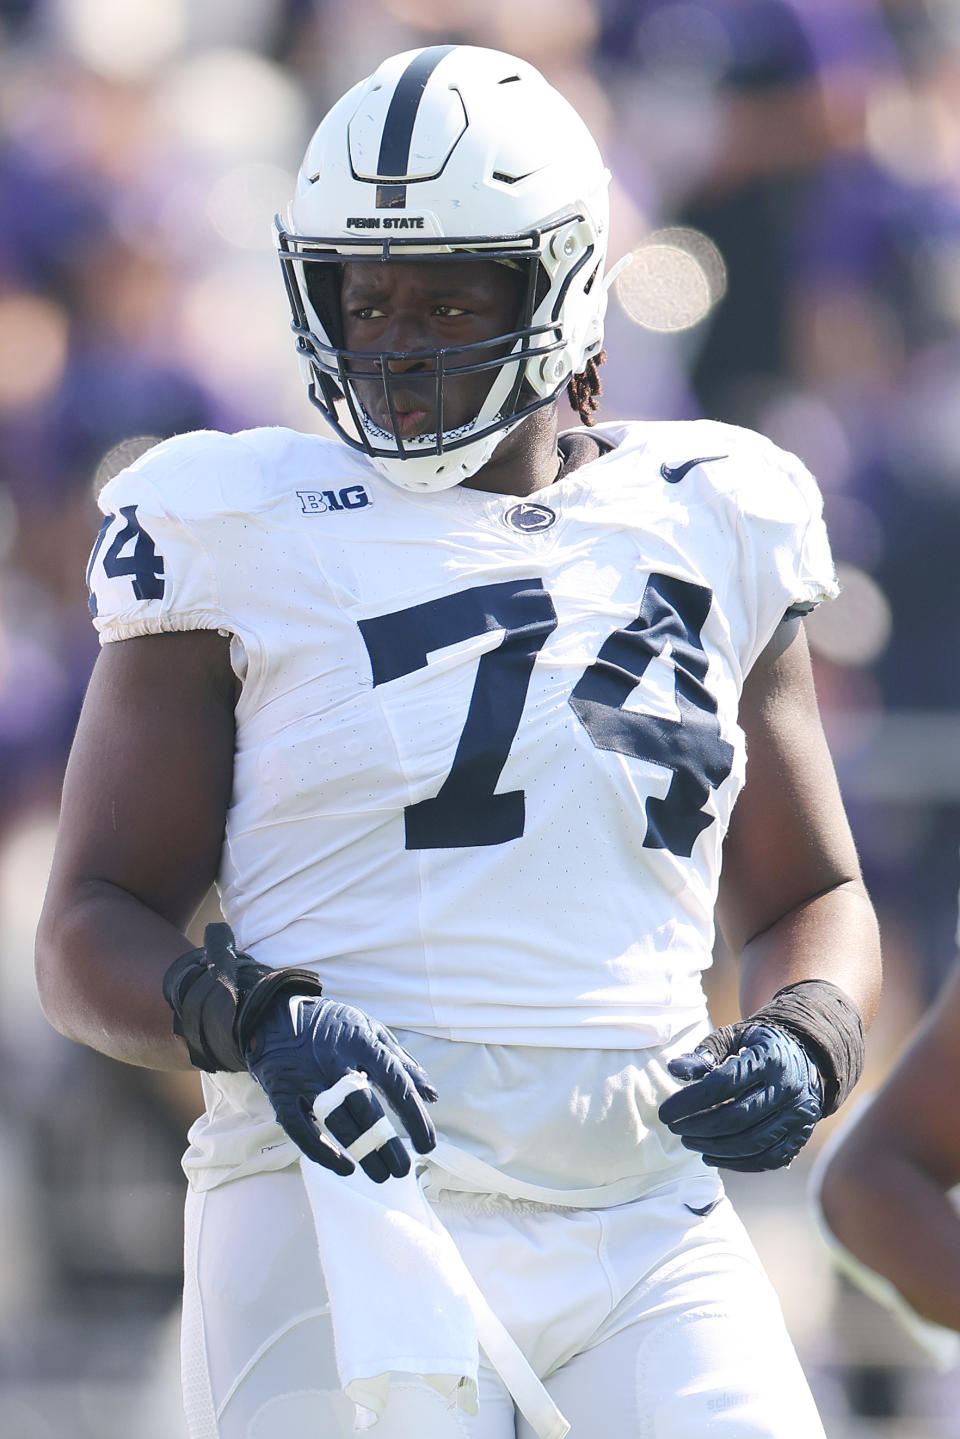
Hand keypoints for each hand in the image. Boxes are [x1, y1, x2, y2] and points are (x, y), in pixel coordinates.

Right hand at [245, 996, 437, 1182]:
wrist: (276, 1014)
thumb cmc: (334, 1026)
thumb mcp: (371, 1031)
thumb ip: (402, 1063)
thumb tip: (432, 1095)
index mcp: (362, 1041)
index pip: (395, 1082)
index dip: (414, 1117)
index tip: (427, 1145)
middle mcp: (334, 1059)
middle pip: (365, 1106)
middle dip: (385, 1143)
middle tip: (402, 1170)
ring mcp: (306, 1077)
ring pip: (336, 1120)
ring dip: (360, 1151)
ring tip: (381, 1175)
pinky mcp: (282, 1092)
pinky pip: (300, 1129)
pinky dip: (322, 1151)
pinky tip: (344, 1167)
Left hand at [658, 1023, 821, 1171]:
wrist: (806, 1055)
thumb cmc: (757, 1046)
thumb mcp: (732, 1037)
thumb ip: (704, 1053)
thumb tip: (674, 1070)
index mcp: (768, 1059)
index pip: (723, 1085)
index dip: (690, 1102)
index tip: (665, 1113)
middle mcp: (787, 1088)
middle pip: (736, 1117)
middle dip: (699, 1127)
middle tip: (675, 1129)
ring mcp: (798, 1115)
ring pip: (751, 1142)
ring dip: (714, 1148)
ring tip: (689, 1141)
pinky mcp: (801, 1136)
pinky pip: (767, 1159)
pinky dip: (736, 1163)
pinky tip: (711, 1155)